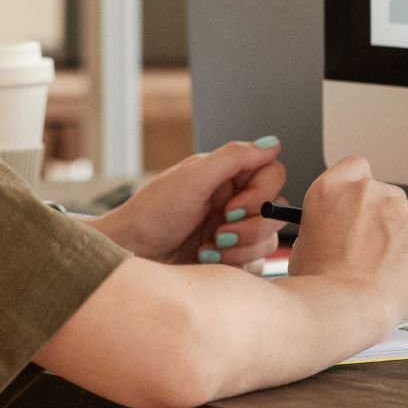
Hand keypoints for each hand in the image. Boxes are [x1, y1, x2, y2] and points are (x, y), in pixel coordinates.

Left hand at [95, 138, 288, 270]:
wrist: (132, 251)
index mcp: (225, 174)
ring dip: (239, 248)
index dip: (260, 194)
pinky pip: (256, 264)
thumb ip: (234, 158)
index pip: (272, 174)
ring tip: (207, 248)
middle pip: (275, 211)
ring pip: (269, 240)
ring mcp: (234, 228)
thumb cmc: (153, 212)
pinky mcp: (231, 257)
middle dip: (249, 228)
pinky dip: (235, 264)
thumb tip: (272, 143)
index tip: (232, 207)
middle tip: (218, 233)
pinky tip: (206, 260)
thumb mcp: (192, 179)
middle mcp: (233, 199)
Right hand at [287, 154, 407, 324]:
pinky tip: (400, 271)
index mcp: (329, 188)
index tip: (359, 202)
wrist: (347, 304)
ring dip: (399, 232)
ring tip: (385, 264)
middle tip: (371, 243)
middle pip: (383, 191)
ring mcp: (397, 208)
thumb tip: (338, 229)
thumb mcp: (306, 240)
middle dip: (381, 214)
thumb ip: (325, 222)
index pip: (355, 165)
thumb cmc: (320, 282)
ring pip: (405, 214)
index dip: (359, 185)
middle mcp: (364, 190)